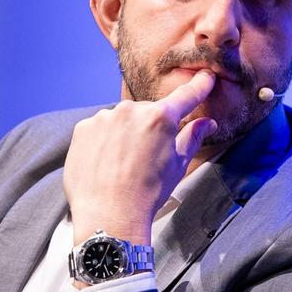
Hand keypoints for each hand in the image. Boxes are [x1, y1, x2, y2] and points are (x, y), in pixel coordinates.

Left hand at [62, 70, 217, 253]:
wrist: (110, 215)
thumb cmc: (147, 193)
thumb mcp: (177, 166)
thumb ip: (192, 138)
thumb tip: (208, 124)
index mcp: (160, 118)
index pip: (185, 96)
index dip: (198, 86)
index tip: (206, 77)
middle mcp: (131, 110)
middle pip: (147, 111)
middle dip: (150, 127)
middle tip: (148, 155)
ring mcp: (104, 118)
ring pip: (121, 120)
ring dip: (124, 133)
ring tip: (123, 163)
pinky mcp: (83, 129)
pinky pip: (99, 129)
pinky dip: (104, 141)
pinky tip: (106, 163)